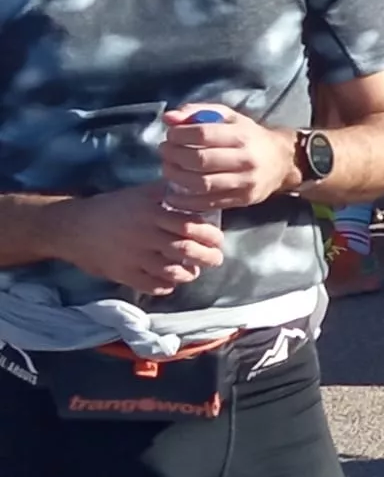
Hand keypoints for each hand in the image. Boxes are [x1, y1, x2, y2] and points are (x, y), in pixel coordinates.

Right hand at [52, 186, 227, 295]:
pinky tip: (171, 283)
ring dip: (188, 274)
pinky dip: (166, 286)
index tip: (218, 239)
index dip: (209, 235)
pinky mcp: (122, 273)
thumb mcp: (138, 194)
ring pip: (171, 271)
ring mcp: (133, 257)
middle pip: (185, 249)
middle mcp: (145, 235)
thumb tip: (194, 190)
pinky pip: (151, 285)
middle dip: (207, 257)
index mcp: (151, 213)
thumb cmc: (110, 208)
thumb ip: (166, 193)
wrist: (72, 227)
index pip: (190, 225)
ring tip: (193, 271)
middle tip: (216, 259)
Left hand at [158, 104, 297, 211]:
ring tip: (168, 169)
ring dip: (176, 178)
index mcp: (243, 135)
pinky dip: (185, 201)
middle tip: (165, 152)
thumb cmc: (249, 137)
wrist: (282, 161)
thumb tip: (168, 118)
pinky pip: (208, 203)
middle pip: (200, 160)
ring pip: (202, 184)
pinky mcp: (243, 200)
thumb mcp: (229, 118)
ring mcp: (245, 182)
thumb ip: (198, 113)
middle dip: (174, 156)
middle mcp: (246, 159)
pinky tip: (173, 194)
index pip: (203, 134)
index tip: (170, 136)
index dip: (179, 135)